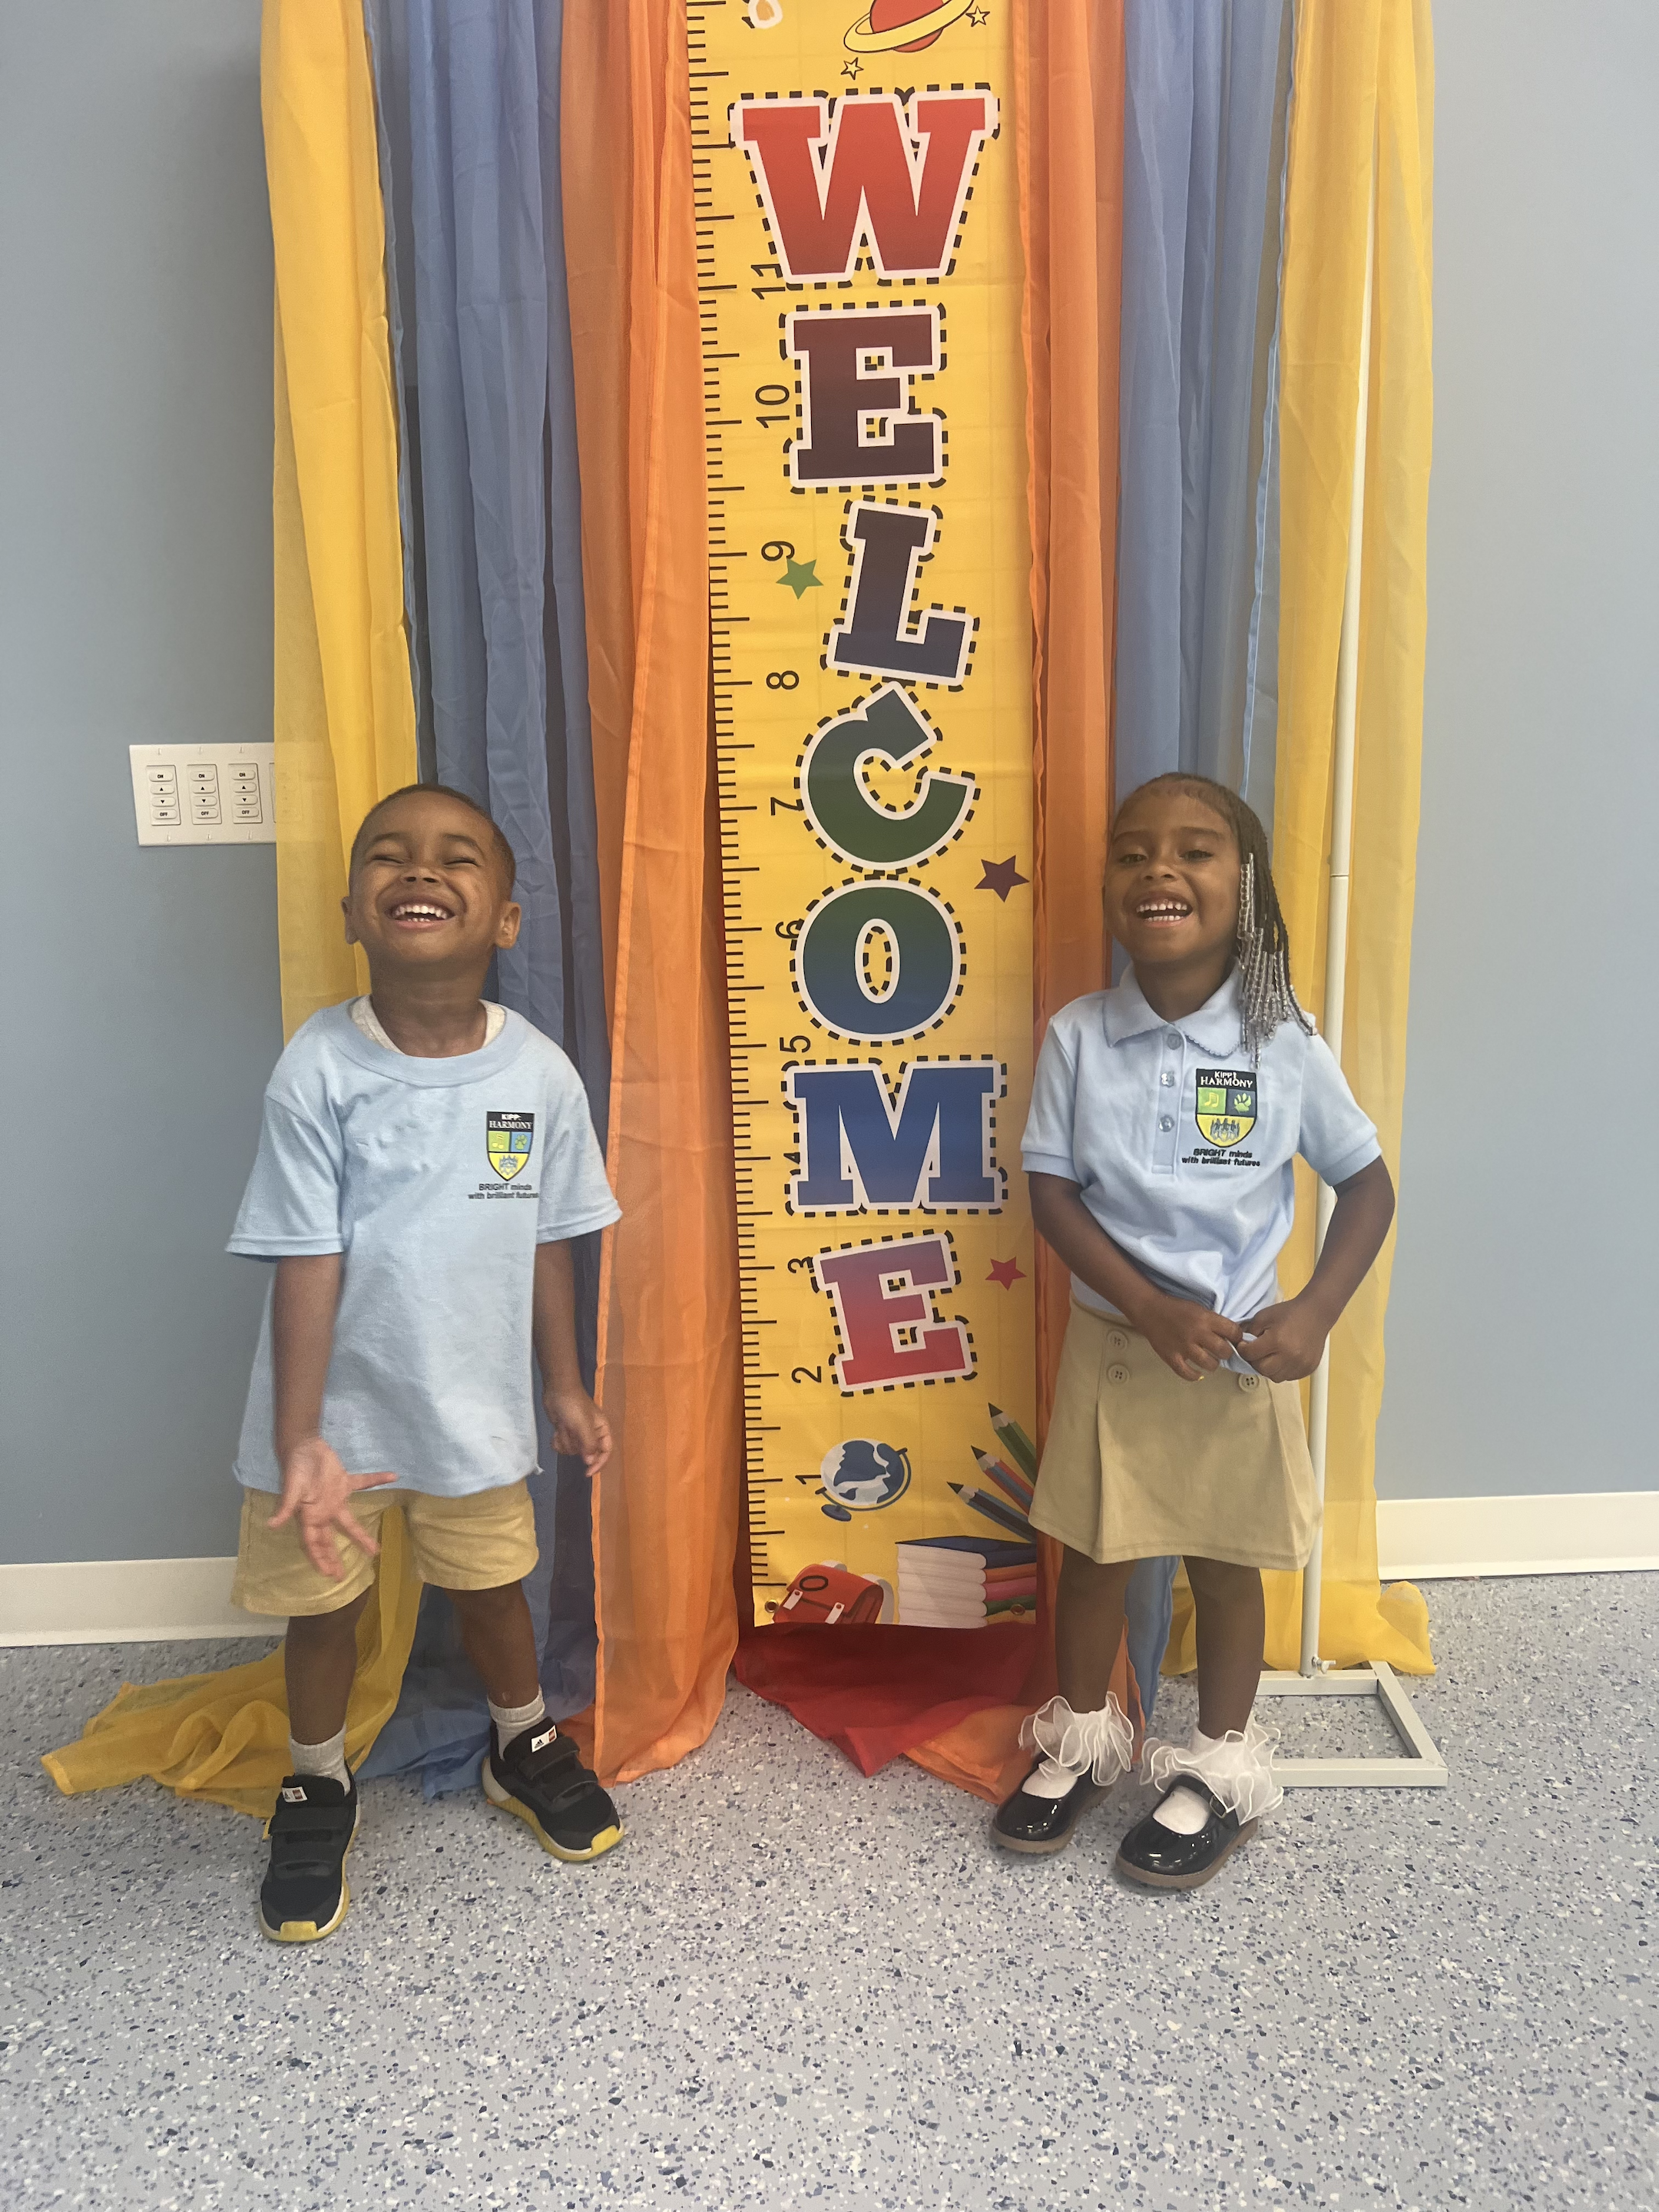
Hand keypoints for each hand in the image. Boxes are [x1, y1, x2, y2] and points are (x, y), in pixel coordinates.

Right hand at [269, 1437, 395, 1579]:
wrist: (303, 1446)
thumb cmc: (295, 1469)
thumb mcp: (291, 1489)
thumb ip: (286, 1507)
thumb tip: (271, 1524)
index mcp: (309, 1516)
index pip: (314, 1543)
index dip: (319, 1559)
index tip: (328, 1573)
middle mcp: (323, 1512)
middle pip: (329, 1539)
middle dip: (334, 1557)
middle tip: (342, 1575)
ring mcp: (334, 1499)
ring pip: (349, 1522)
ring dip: (360, 1536)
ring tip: (375, 1550)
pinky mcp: (344, 1482)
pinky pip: (363, 1483)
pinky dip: (376, 1480)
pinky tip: (392, 1477)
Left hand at [546, 1387, 612, 1476]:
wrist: (556, 1391)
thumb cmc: (574, 1406)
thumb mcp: (584, 1425)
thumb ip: (589, 1444)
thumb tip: (590, 1461)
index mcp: (602, 1430)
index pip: (606, 1451)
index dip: (599, 1463)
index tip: (587, 1472)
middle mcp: (591, 1434)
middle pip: (586, 1453)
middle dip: (576, 1447)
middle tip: (570, 1436)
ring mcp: (577, 1434)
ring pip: (573, 1451)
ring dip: (565, 1443)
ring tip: (562, 1429)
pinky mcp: (565, 1433)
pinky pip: (562, 1446)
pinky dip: (557, 1442)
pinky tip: (555, 1433)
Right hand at [1134, 1293, 1243, 1382]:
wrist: (1149, 1309)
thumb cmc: (1176, 1307)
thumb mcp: (1199, 1308)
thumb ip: (1213, 1322)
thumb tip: (1229, 1337)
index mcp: (1205, 1319)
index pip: (1233, 1332)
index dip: (1237, 1337)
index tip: (1234, 1340)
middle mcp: (1197, 1333)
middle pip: (1224, 1351)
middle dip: (1226, 1352)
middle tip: (1221, 1351)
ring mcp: (1184, 1347)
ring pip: (1210, 1364)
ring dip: (1212, 1364)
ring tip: (1209, 1360)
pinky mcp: (1172, 1357)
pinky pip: (1187, 1373)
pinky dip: (1195, 1376)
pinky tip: (1198, 1373)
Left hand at [1239, 1297, 1330, 1382]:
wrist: (1316, 1314)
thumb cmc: (1290, 1313)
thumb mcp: (1264, 1316)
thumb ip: (1249, 1331)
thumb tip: (1241, 1345)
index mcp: (1276, 1340)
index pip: (1250, 1355)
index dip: (1243, 1350)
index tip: (1244, 1346)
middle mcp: (1289, 1355)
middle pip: (1262, 1369)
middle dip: (1255, 1361)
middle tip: (1257, 1352)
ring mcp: (1300, 1364)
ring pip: (1275, 1377)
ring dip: (1269, 1368)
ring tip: (1271, 1356)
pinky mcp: (1308, 1369)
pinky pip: (1289, 1377)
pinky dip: (1282, 1370)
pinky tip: (1283, 1359)